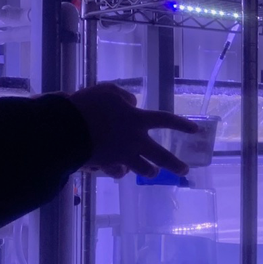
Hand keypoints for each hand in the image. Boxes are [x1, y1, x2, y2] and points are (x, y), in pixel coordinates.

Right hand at [69, 83, 197, 178]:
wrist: (67, 129)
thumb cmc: (88, 106)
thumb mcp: (109, 91)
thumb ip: (125, 96)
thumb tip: (133, 103)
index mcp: (137, 120)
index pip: (165, 121)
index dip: (181, 125)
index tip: (195, 131)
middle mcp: (134, 140)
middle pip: (161, 156)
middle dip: (175, 164)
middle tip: (184, 171)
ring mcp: (122, 155)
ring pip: (143, 169)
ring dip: (149, 171)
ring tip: (152, 172)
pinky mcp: (107, 165)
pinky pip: (118, 171)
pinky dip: (119, 170)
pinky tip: (120, 170)